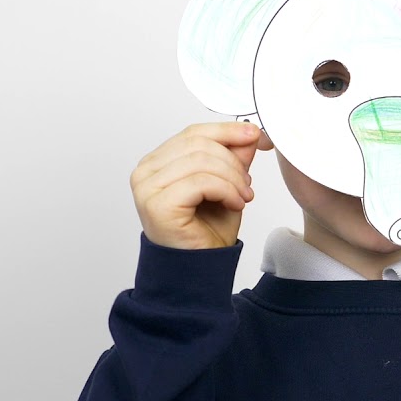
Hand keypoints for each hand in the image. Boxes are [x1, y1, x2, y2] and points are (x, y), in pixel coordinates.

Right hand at [130, 122, 271, 249]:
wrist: (199, 269)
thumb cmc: (206, 230)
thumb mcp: (227, 184)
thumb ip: (233, 157)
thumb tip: (249, 131)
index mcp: (158, 162)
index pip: (193, 133)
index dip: (227, 131)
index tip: (254, 135)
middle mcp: (146, 171)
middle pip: (198, 144)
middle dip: (232, 161)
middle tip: (247, 183)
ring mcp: (148, 187)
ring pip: (201, 161)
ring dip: (232, 178)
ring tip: (243, 197)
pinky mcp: (158, 203)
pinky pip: (200, 182)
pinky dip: (226, 190)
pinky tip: (235, 204)